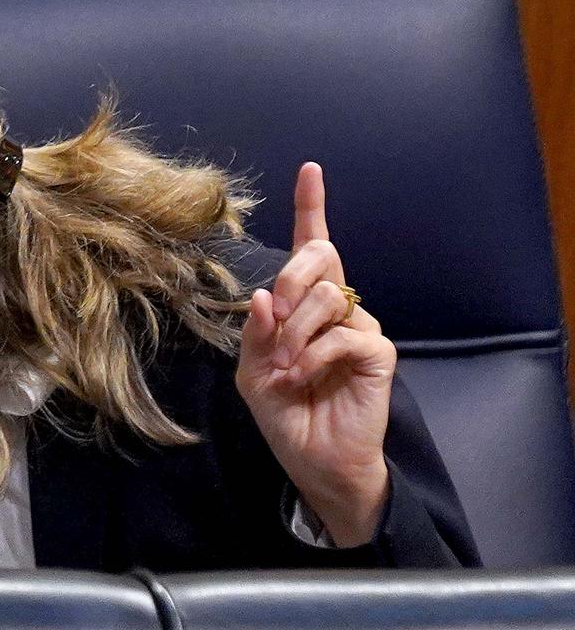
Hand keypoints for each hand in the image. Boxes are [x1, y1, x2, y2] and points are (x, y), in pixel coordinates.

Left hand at [235, 162, 395, 546]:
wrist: (314, 459)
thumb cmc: (284, 411)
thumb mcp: (251, 368)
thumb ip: (254, 330)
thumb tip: (265, 295)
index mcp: (305, 304)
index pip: (313, 245)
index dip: (311, 206)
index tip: (310, 169)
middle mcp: (338, 307)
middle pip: (318, 257)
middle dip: (289, 279)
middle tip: (274, 318)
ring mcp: (361, 327)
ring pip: (325, 297)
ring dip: (293, 333)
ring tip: (285, 367)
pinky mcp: (378, 352)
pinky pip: (342, 335)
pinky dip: (311, 356)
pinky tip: (301, 378)